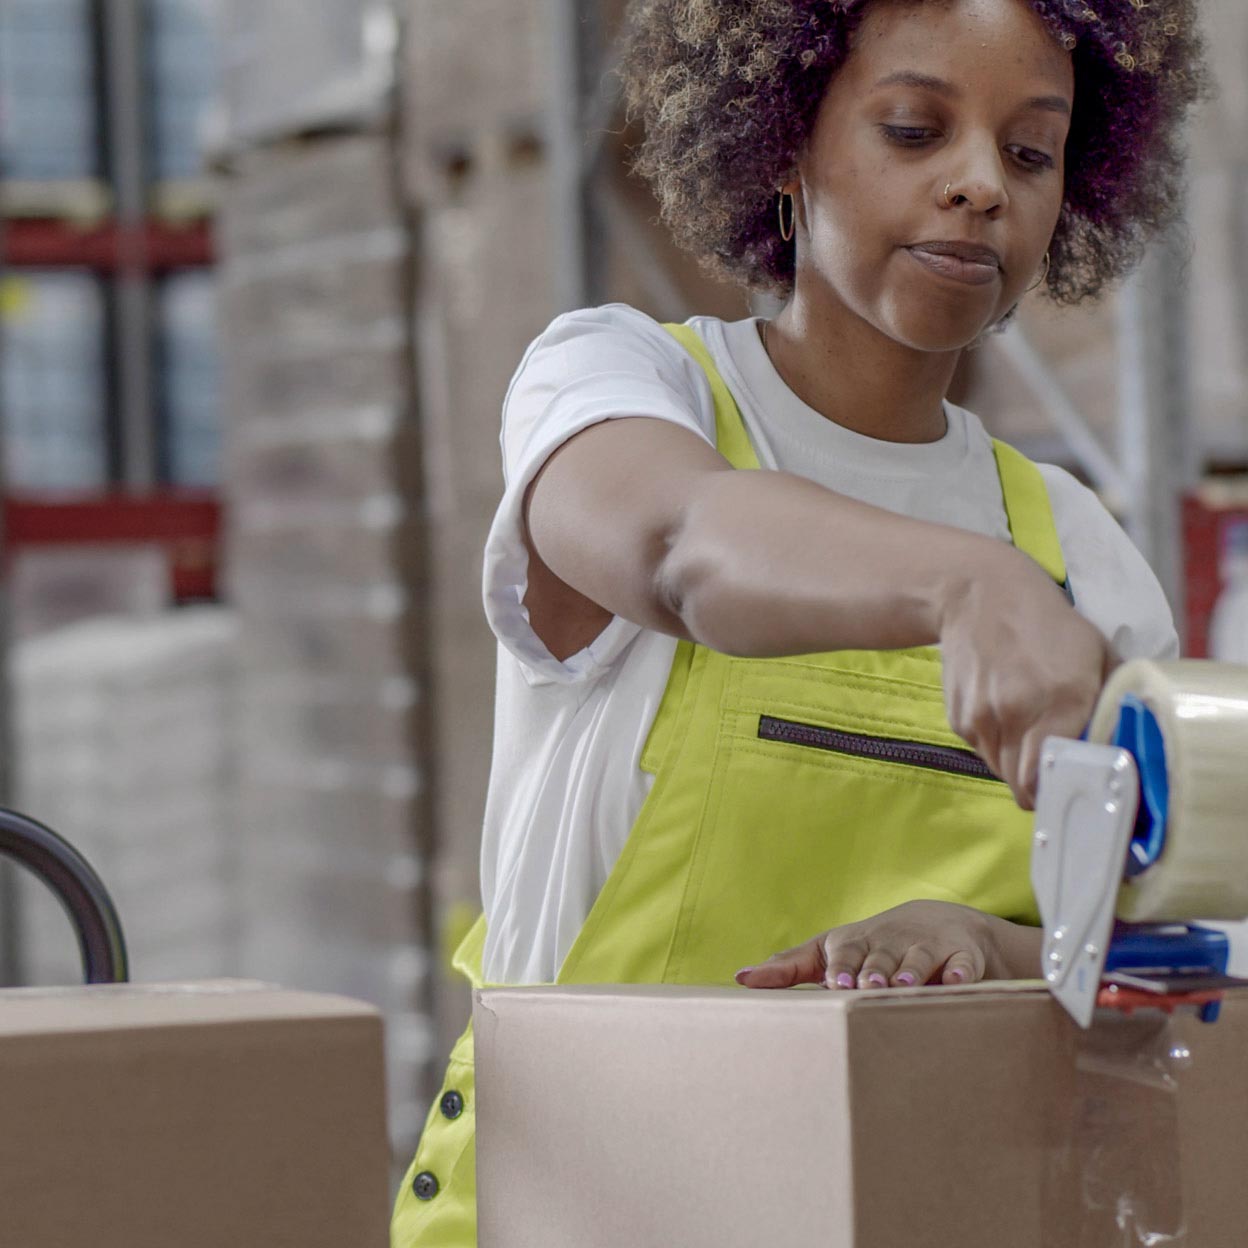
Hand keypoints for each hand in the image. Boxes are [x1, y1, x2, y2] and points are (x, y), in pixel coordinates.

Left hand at [733, 900, 1038, 989]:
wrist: (939, 922)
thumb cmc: (869, 947)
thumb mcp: (830, 952)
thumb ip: (789, 966)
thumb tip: (740, 979)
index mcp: (855, 942)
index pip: (844, 951)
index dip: (840, 967)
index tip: (834, 984)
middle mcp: (889, 939)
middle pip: (879, 953)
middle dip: (873, 968)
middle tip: (867, 986)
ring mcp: (927, 945)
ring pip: (918, 956)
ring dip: (911, 968)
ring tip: (902, 984)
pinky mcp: (962, 954)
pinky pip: (964, 963)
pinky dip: (962, 972)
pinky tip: (957, 982)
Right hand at [939, 548, 1116, 809]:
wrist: (979, 594)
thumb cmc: (1047, 624)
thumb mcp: (1096, 655)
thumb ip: (1110, 704)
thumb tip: (1122, 749)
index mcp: (1062, 700)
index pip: (1049, 779)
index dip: (1060, 793)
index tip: (1072, 790)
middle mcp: (1017, 714)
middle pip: (1022, 785)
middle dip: (1040, 787)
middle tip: (1056, 773)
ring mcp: (982, 717)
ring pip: (1001, 770)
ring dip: (1018, 765)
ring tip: (1031, 735)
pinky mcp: (958, 717)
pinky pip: (982, 750)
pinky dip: (997, 744)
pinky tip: (1006, 714)